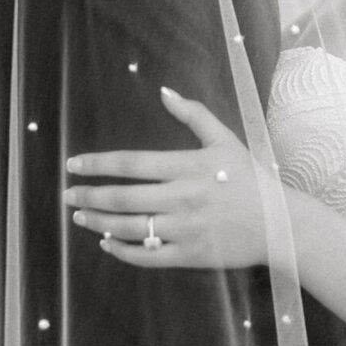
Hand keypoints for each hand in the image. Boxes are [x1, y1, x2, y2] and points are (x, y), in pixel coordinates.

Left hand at [63, 88, 270, 268]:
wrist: (278, 223)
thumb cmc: (248, 177)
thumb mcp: (224, 139)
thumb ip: (193, 114)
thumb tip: (164, 90)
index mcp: (188, 166)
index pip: (132, 163)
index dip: (98, 164)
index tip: (73, 164)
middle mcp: (182, 198)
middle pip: (123, 198)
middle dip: (89, 196)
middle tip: (67, 195)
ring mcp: (185, 229)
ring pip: (130, 228)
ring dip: (98, 223)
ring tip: (79, 217)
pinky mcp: (189, 255)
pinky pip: (147, 256)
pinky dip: (121, 250)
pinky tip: (107, 243)